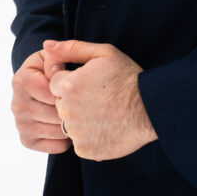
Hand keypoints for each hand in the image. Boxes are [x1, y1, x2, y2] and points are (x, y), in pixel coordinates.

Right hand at [11, 48, 72, 153]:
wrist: (42, 84)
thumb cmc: (55, 68)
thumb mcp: (56, 56)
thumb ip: (59, 52)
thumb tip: (51, 47)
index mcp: (21, 80)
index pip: (53, 92)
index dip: (70, 90)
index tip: (79, 85)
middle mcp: (16, 103)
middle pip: (55, 113)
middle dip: (73, 109)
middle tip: (84, 102)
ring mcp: (20, 124)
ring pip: (57, 131)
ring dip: (72, 124)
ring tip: (78, 112)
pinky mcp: (26, 140)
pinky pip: (55, 146)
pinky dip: (66, 138)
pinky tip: (68, 125)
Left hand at [43, 40, 156, 160]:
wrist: (150, 108)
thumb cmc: (127, 76)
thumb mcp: (103, 53)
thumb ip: (71, 48)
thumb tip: (47, 46)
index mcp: (69, 86)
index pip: (54, 82)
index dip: (71, 80)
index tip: (89, 81)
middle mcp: (67, 111)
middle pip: (59, 103)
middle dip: (74, 99)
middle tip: (98, 95)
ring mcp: (75, 133)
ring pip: (69, 123)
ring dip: (80, 117)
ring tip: (103, 110)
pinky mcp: (84, 149)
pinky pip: (78, 141)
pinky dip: (88, 135)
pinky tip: (105, 125)